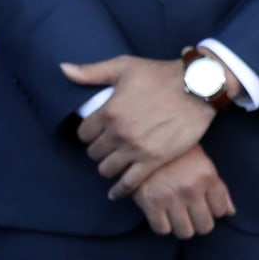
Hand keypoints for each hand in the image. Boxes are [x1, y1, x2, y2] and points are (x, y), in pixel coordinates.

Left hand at [62, 55, 215, 197]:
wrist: (196, 88)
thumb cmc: (158, 74)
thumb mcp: (122, 67)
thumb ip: (90, 72)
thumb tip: (63, 69)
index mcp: (108, 111)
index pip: (83, 133)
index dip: (87, 134)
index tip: (93, 133)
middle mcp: (119, 133)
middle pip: (94, 152)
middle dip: (96, 150)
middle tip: (104, 147)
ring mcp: (136, 149)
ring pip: (107, 169)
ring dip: (106, 167)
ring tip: (111, 163)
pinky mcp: (154, 160)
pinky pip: (130, 183)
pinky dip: (120, 190)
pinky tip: (116, 193)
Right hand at [131, 145, 235, 237]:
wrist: (141, 137)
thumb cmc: (174, 150)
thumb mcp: (200, 160)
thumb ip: (217, 187)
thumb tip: (230, 213)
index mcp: (207, 175)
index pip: (221, 211)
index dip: (212, 208)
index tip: (202, 202)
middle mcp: (191, 188)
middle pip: (205, 226)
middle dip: (198, 221)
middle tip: (188, 211)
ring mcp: (170, 197)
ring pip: (185, 232)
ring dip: (180, 225)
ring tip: (174, 214)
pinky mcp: (149, 202)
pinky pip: (162, 229)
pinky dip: (161, 224)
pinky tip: (159, 213)